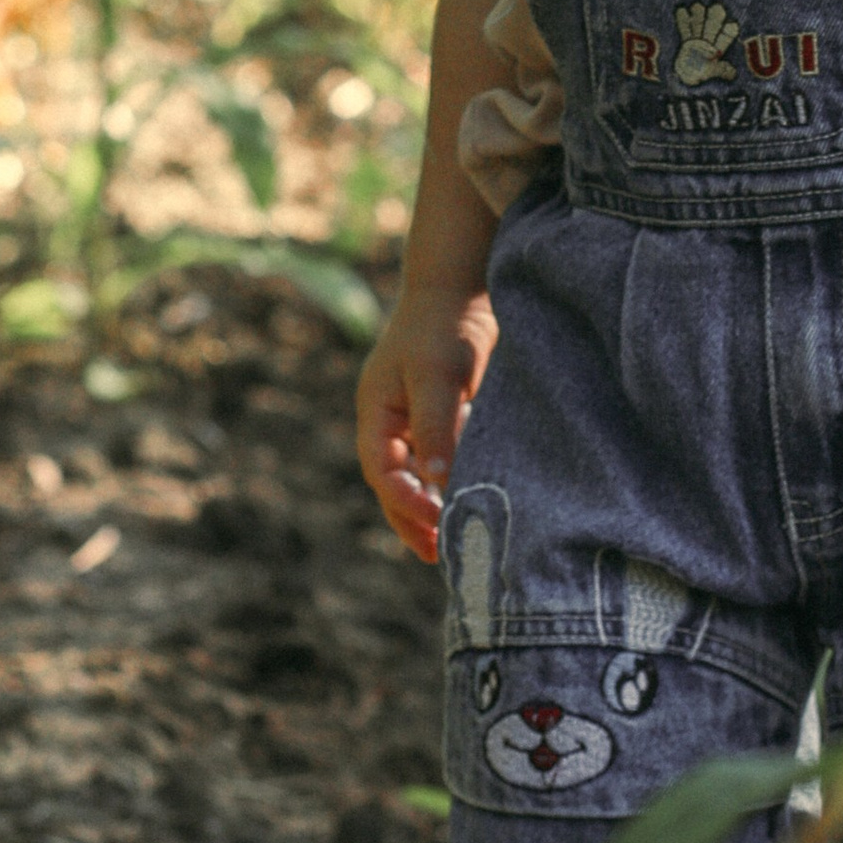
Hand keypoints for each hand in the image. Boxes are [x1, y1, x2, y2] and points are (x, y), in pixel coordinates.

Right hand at [357, 284, 495, 561]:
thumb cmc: (444, 325)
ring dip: (427, 510)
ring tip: (451, 543)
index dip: (405, 502)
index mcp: (376, 412)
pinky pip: (434, 461)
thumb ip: (435, 426)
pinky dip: (445, 486)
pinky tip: (466, 502)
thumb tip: (436, 481)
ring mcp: (411, 418)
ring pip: (412, 477)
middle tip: (439, 557)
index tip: (436, 520)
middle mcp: (388, 420)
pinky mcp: (439, 415)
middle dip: (411, 521)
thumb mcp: (438, 374)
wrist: (461, 286)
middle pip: (391, 483)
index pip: (382, 471)